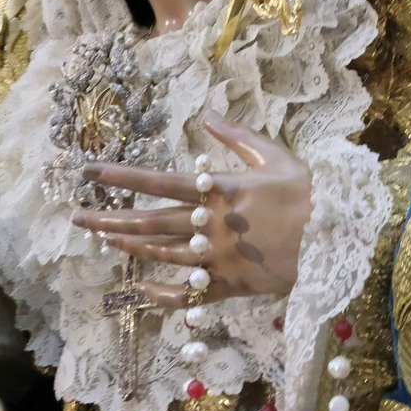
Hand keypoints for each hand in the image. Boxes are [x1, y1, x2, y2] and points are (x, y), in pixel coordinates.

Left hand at [72, 115, 310, 308]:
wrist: (334, 240)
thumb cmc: (307, 193)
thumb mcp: (274, 157)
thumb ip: (237, 137)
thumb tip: (206, 116)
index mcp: (217, 191)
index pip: (157, 181)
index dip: (120, 176)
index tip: (88, 172)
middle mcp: (208, 226)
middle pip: (149, 221)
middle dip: (110, 217)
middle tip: (76, 216)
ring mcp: (216, 259)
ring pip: (162, 254)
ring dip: (129, 246)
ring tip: (103, 239)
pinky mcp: (228, 286)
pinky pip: (188, 294)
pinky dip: (163, 294)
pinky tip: (141, 290)